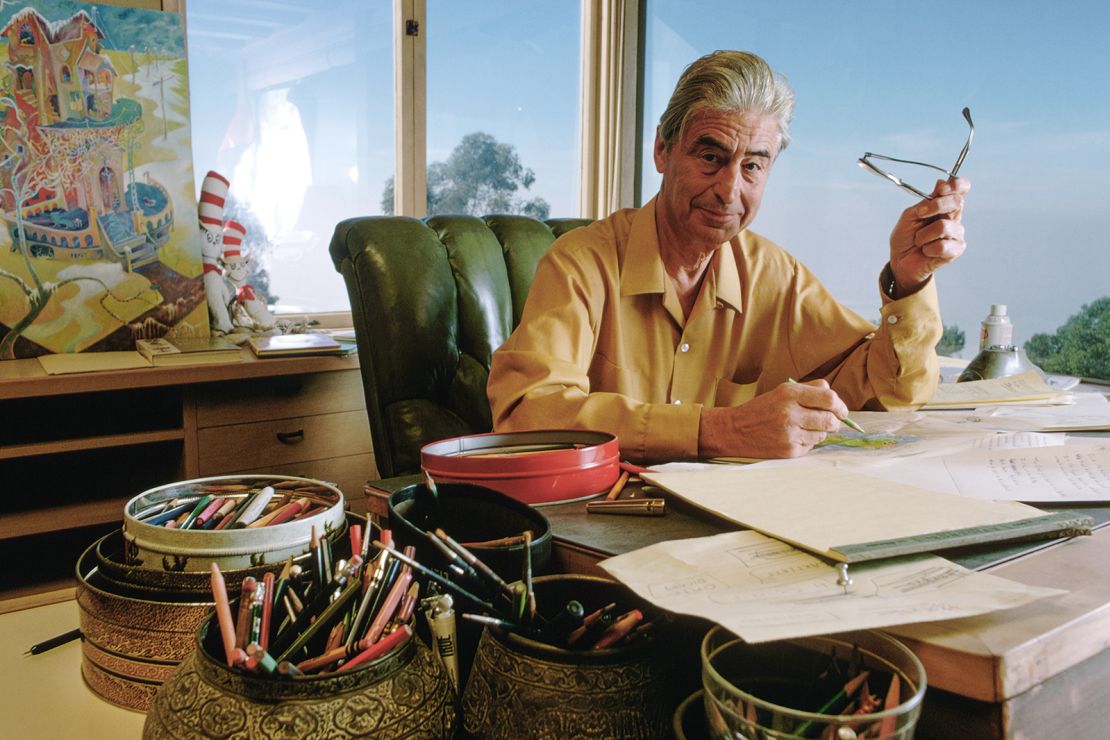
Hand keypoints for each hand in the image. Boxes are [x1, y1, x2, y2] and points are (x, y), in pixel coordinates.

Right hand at [698, 380, 848, 458]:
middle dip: (835, 422)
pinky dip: (807, 442)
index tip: (841, 410)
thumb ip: (809, 390)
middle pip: (830, 419)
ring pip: (822, 434)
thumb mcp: (781, 392)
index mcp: (789, 393)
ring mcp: (789, 433)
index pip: (829, 398)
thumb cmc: (760, 409)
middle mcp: (790, 413)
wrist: (734, 431)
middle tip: (831, 422)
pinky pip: (811, 446)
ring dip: (820, 432)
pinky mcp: (789, 450)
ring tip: (804, 428)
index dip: (840, 405)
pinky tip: (793, 437)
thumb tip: (835, 398)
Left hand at [888, 177, 969, 295]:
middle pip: (957, 202)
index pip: (961, 189)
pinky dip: (928, 248)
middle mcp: (954, 218)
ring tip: (919, 240)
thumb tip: (941, 182)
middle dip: (936, 206)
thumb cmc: (906, 237)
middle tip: (920, 215)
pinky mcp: (956, 250)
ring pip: (943, 226)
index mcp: (944, 206)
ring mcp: (957, 234)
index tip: (940, 189)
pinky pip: (943, 246)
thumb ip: (926, 201)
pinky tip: (926, 251)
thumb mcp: (910, 215)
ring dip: (923, 235)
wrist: (901, 260)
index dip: (956, 185)